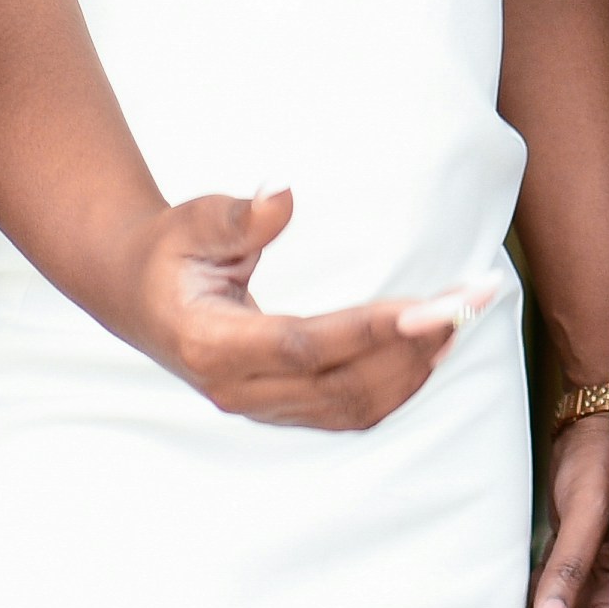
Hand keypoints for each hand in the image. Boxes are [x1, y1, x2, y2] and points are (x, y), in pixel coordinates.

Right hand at [117, 184, 487, 431]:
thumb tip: (283, 195)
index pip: (306, 345)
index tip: (434, 305)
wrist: (136, 295)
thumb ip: (236, 216)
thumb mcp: (190, 221)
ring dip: (414, 368)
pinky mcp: (280, 410)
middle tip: (473, 300)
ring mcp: (260, 407)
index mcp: (212, 343)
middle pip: (343, 384)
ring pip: (353, 407)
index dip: (372, 328)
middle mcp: (238, 389)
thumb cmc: (167, 251)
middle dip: (415, 344)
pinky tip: (431, 350)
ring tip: (462, 321)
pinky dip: (397, 386)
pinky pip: (348, 412)